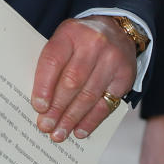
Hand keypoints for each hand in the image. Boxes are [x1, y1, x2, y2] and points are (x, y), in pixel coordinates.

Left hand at [31, 16, 136, 141]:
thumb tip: (40, 103)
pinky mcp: (125, 76)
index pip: (54, 60)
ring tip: (59, 133)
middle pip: (72, 81)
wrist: (118, 30)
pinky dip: (91, 121)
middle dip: (57, 108)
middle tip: (46, 126)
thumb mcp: (65, 40)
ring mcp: (112, 59)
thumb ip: (52, 65)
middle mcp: (93, 43)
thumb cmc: (82, 40)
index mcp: (71, 32)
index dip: (44, 86)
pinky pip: (106, 104)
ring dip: (72, 119)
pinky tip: (80, 131)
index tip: (38, 107)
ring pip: (88, 96)